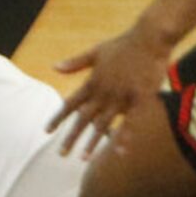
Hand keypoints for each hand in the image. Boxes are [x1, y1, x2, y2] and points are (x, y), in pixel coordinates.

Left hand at [47, 20, 171, 157]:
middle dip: (71, 137)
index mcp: (92, 81)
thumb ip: (76, 63)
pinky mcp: (139, 98)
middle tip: (61, 154)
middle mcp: (103, 91)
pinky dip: (124, 137)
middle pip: (83, 118)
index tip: (47, 130)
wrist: (149, 38)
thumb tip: (54, 67)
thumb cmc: (124, 44)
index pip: (70, 103)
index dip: (58, 117)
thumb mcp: (96, 51)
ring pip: (103, 124)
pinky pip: (131, 122)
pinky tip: (120, 152)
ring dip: (92, 142)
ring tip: (83, 158)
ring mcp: (120, 96)